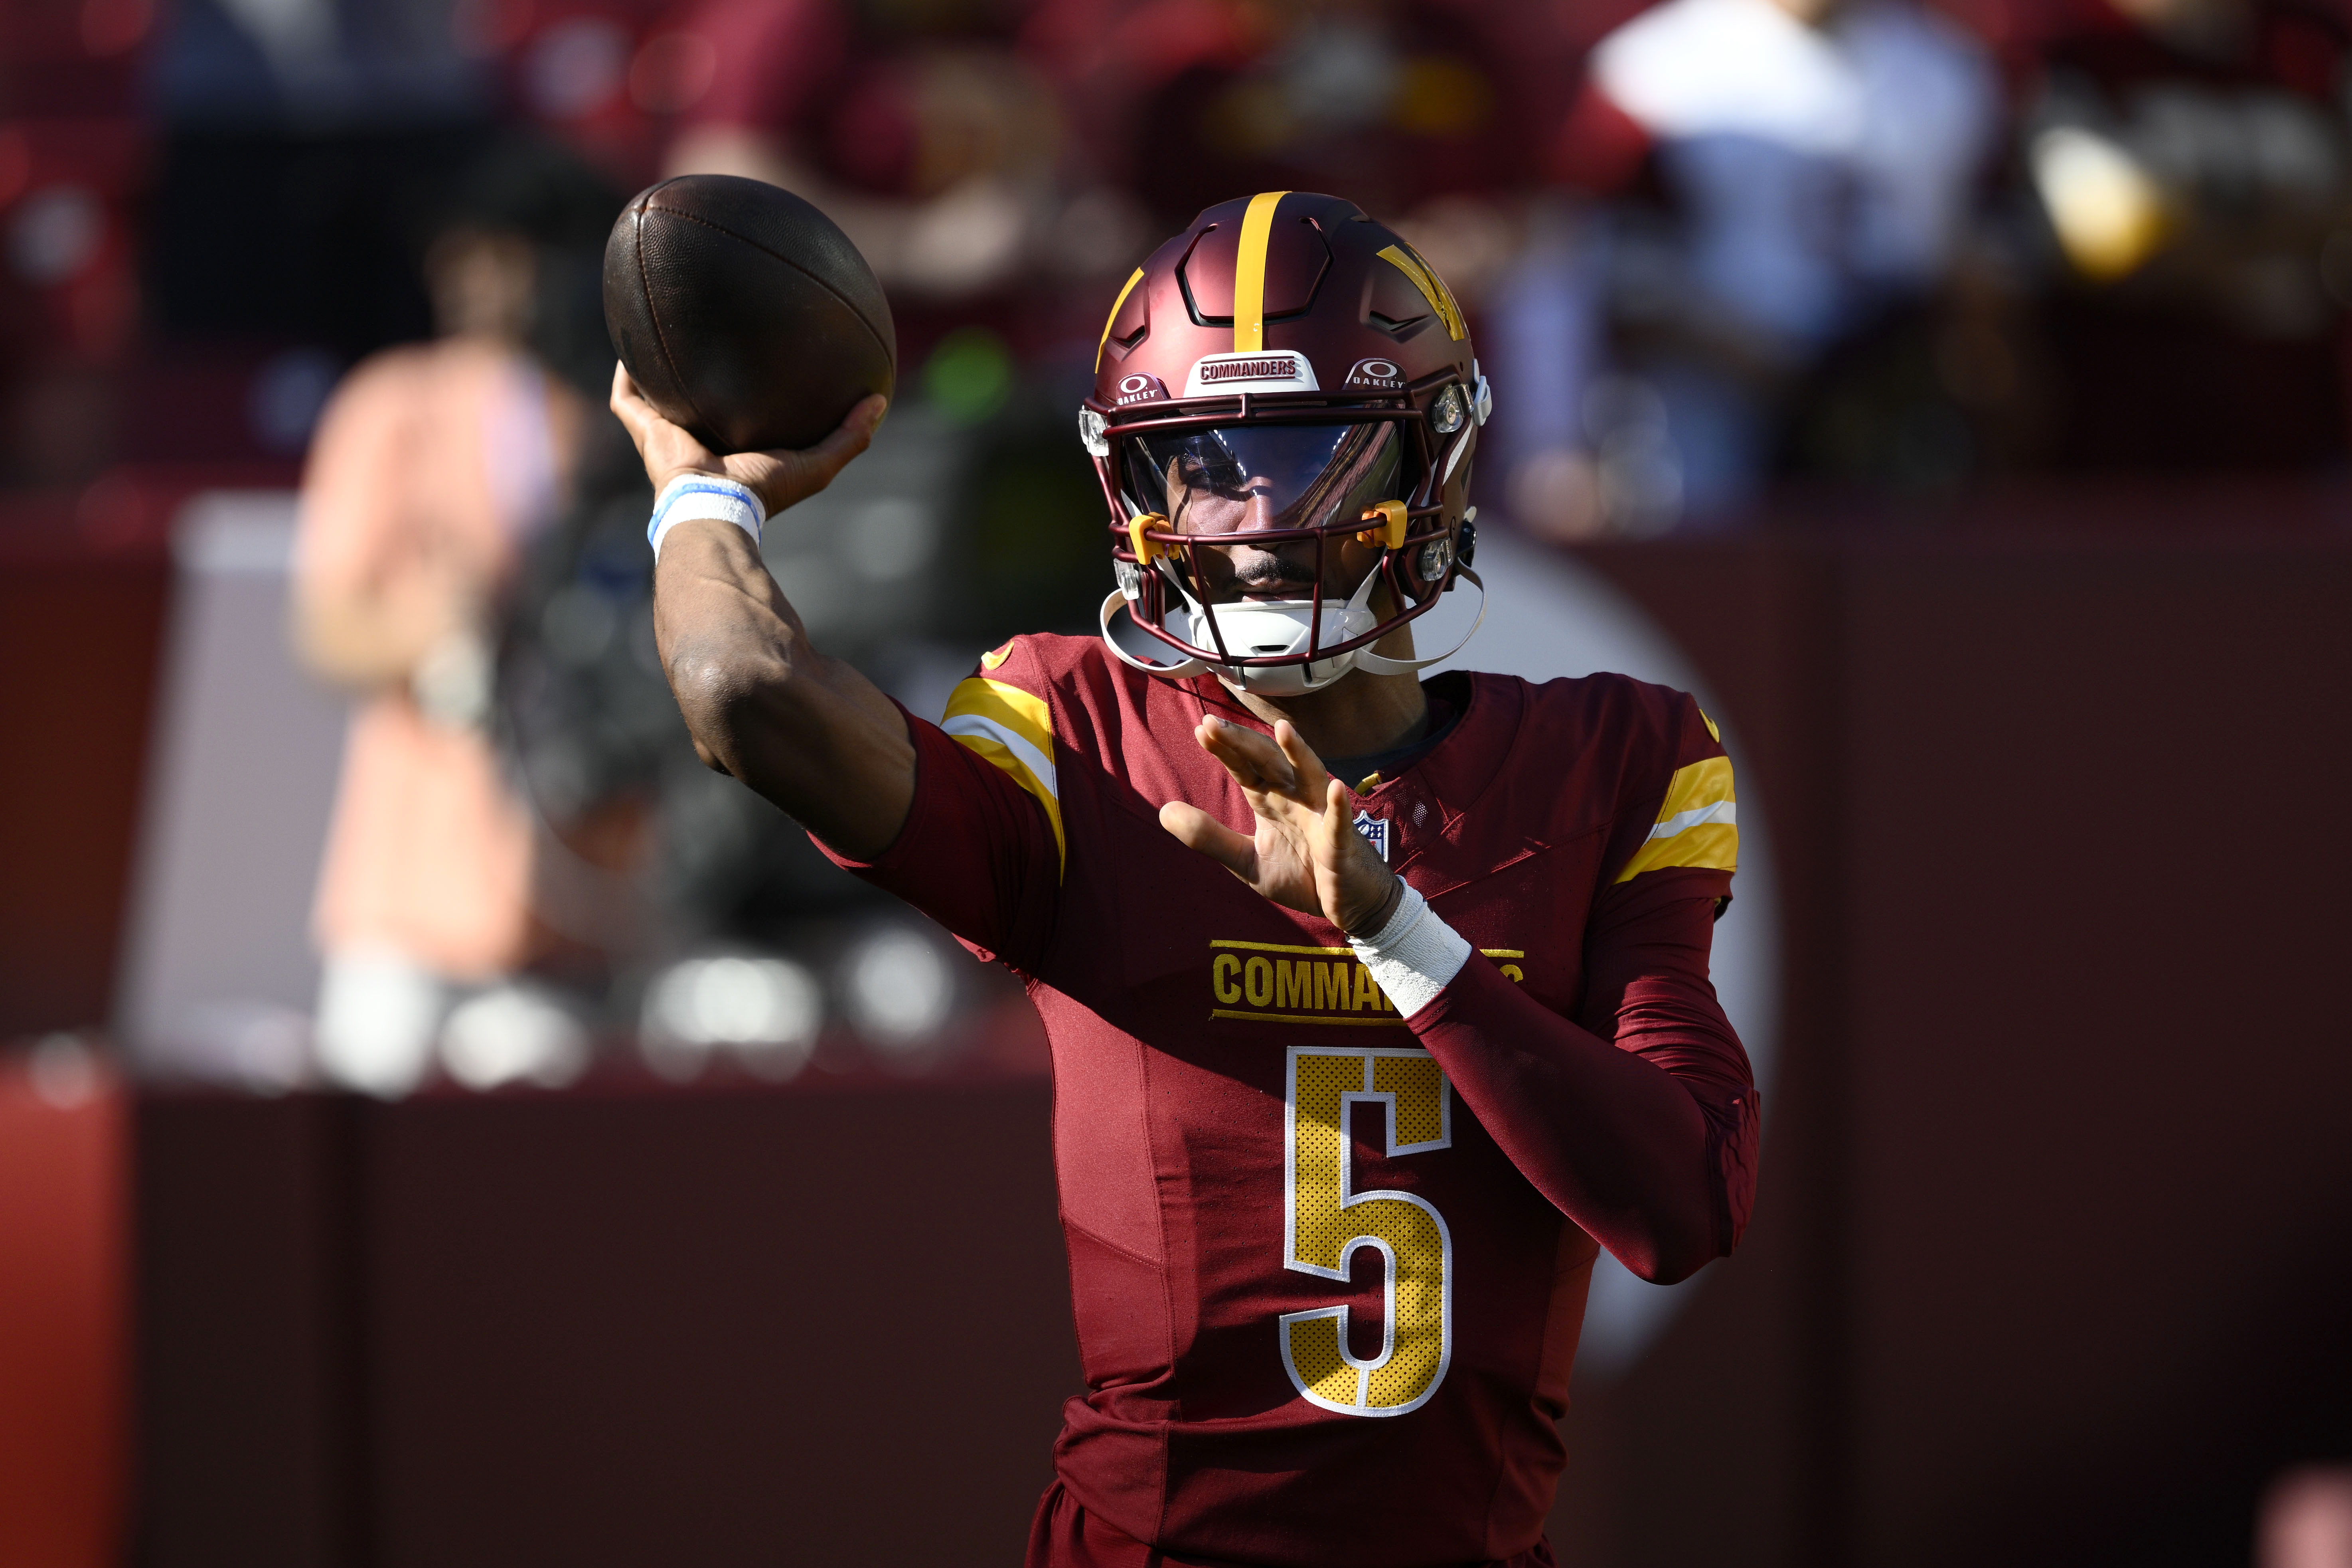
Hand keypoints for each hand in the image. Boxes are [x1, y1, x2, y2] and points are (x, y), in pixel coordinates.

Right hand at [609, 363, 886, 517]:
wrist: (716, 505)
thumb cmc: (765, 491)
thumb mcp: (818, 464)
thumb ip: (850, 436)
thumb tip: (880, 401)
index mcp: (733, 446)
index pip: (737, 413)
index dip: (745, 390)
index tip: (756, 361)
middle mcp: (697, 439)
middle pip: (694, 400)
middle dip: (698, 373)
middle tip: (707, 337)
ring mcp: (666, 434)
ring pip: (655, 394)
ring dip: (655, 366)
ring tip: (661, 328)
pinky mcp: (644, 429)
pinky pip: (627, 395)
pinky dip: (627, 370)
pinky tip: (632, 339)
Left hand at [1160, 716, 1401, 933]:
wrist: (1347, 905)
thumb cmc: (1302, 876)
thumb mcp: (1246, 861)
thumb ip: (1209, 837)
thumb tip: (1163, 811)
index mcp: (1271, 801)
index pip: (1245, 768)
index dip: (1225, 749)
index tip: (1202, 729)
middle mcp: (1296, 800)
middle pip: (1269, 762)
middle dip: (1244, 743)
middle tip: (1214, 725)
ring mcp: (1321, 818)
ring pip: (1311, 778)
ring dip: (1299, 754)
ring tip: (1283, 729)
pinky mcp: (1341, 845)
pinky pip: (1340, 823)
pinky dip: (1338, 807)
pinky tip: (1335, 788)